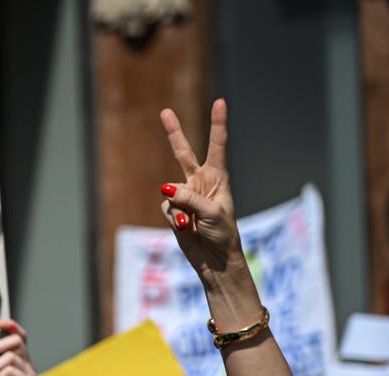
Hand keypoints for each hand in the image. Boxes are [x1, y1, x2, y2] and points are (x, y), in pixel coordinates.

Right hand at [158, 100, 246, 286]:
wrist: (215, 260)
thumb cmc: (223, 234)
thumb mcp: (212, 212)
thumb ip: (189, 197)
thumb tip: (165, 188)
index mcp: (218, 177)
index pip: (218, 145)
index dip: (218, 123)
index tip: (220, 102)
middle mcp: (200, 183)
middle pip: (183, 153)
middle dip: (173, 133)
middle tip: (165, 112)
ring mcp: (185, 197)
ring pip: (170, 191)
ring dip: (179, 208)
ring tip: (191, 224)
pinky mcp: (174, 211)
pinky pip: (165, 209)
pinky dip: (173, 219)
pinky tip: (185, 228)